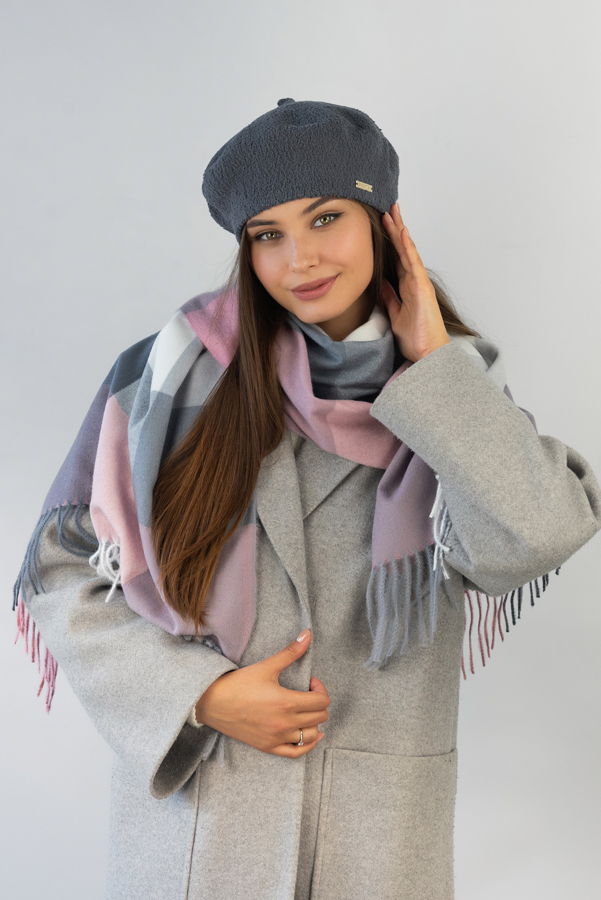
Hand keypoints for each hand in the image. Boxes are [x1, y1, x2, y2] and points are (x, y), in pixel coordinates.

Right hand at [195, 629, 329, 757]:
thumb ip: (291, 652)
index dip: (320, 689)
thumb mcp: (267, 666)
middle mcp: (285, 723)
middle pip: (320, 717)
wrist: (213, 702)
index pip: (321, 700)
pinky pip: (297, 752)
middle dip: (318, 703)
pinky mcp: (268, 747)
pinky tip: (310, 735)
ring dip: (314, 722)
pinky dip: (308, 745)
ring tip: (306, 711)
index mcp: (287, 702)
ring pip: (312, 735)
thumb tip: (308, 634)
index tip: (310, 682)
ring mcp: (277, 738)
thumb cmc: (239, 683)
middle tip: (307, 694)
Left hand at [381, 202, 450, 361]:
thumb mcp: (394, 313)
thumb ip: (389, 297)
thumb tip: (380, 282)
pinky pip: (413, 262)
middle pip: (403, 249)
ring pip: (408, 251)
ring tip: (392, 212)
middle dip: (395, 228)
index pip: (396, 258)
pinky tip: (402, 231)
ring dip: (400, 230)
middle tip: (387, 208)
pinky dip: (407, 246)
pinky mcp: (422, 287)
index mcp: (407, 286)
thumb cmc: (415, 337)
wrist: (427, 353)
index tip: (381, 224)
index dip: (389, 241)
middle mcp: (414, 280)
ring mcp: (419, 282)